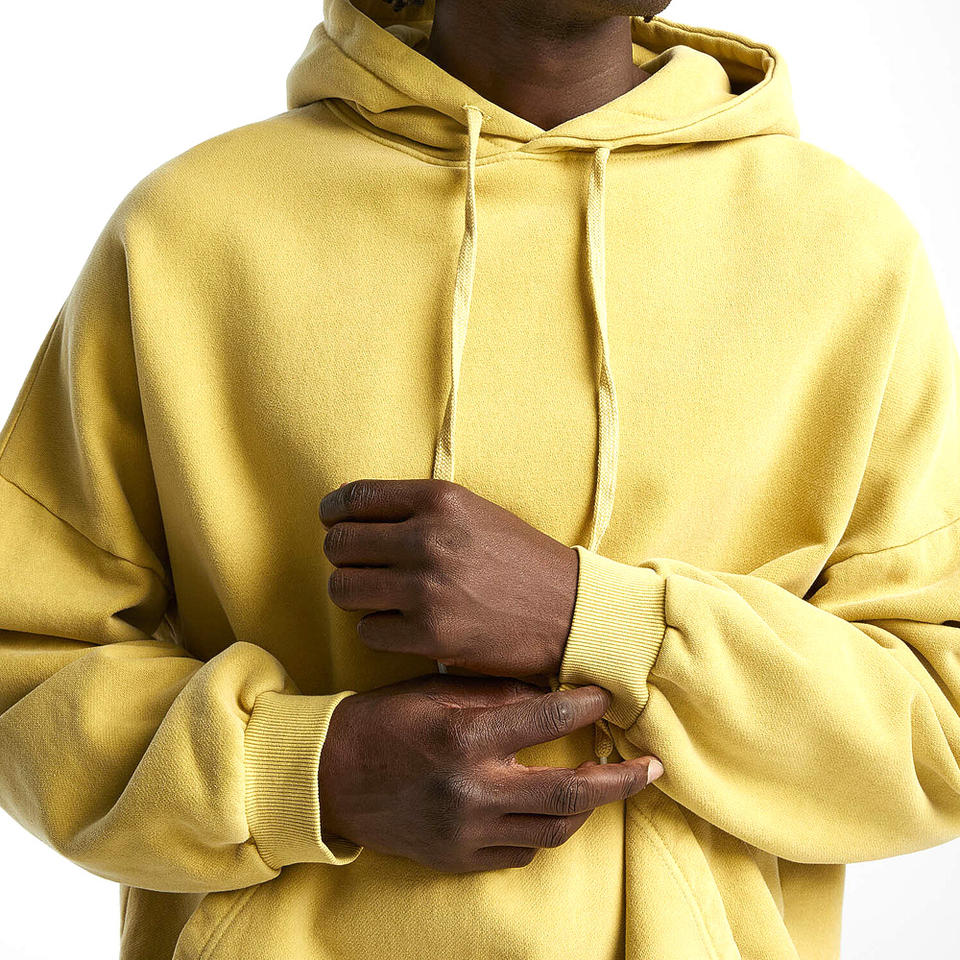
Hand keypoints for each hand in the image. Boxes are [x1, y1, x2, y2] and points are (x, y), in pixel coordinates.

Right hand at [318, 674, 663, 872]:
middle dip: (621, 780)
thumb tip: (552, 692)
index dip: (587, 704)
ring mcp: (466, 831)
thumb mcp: (436, 690)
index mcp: (466, 735)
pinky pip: (520, 852)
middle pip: (569, 793)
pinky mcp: (457, 859)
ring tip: (603, 787)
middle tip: (652, 768)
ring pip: (552, 830)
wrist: (330, 777)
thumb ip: (497, 694)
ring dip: (585, 807)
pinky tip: (546, 810)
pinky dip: (542, 831)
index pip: (547, 719)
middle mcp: (472, 788)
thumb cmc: (384, 721)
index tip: (609, 695)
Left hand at [319, 478, 578, 677]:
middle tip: (358, 564)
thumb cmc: (519, 559)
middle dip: (341, 555)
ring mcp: (427, 590)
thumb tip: (352, 514)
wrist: (569, 611)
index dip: (333, 511)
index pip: (355, 498)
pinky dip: (378, 628)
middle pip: (339, 544)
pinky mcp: (429, 636)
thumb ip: (419, 508)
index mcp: (440, 500)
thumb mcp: (474, 511)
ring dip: (354, 593)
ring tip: (378, 594)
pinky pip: (367, 630)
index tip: (332, 520)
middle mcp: (429, 539)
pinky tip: (402, 623)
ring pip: (343, 589)